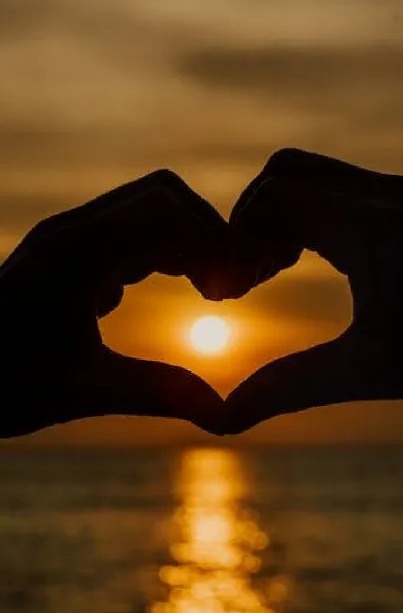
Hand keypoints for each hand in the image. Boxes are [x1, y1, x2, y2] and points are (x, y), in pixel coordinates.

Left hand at [0, 170, 226, 437]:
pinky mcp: (66, 258)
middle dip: (205, 236)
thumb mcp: (83, 391)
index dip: (212, 240)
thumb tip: (223, 413)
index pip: (165, 208)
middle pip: (163, 199)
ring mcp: (68, 242)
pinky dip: (159, 256)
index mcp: (76, 251)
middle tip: (225, 292)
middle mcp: (72, 233)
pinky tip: (168, 298)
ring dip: (183, 244)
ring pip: (145, 215)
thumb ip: (156, 392)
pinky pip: (126, 237)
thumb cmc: (1, 384)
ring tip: (210, 294)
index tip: (229, 293)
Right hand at [224, 148, 402, 431]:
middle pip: (288, 171)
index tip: (232, 294)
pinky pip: (348, 188)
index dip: (235, 239)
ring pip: (319, 174)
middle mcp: (390, 194)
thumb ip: (291, 387)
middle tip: (254, 279)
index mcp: (372, 225)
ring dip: (286, 215)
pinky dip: (319, 216)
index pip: (272, 197)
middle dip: (255, 220)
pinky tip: (326, 264)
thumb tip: (222, 420)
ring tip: (281, 271)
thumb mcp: (373, 369)